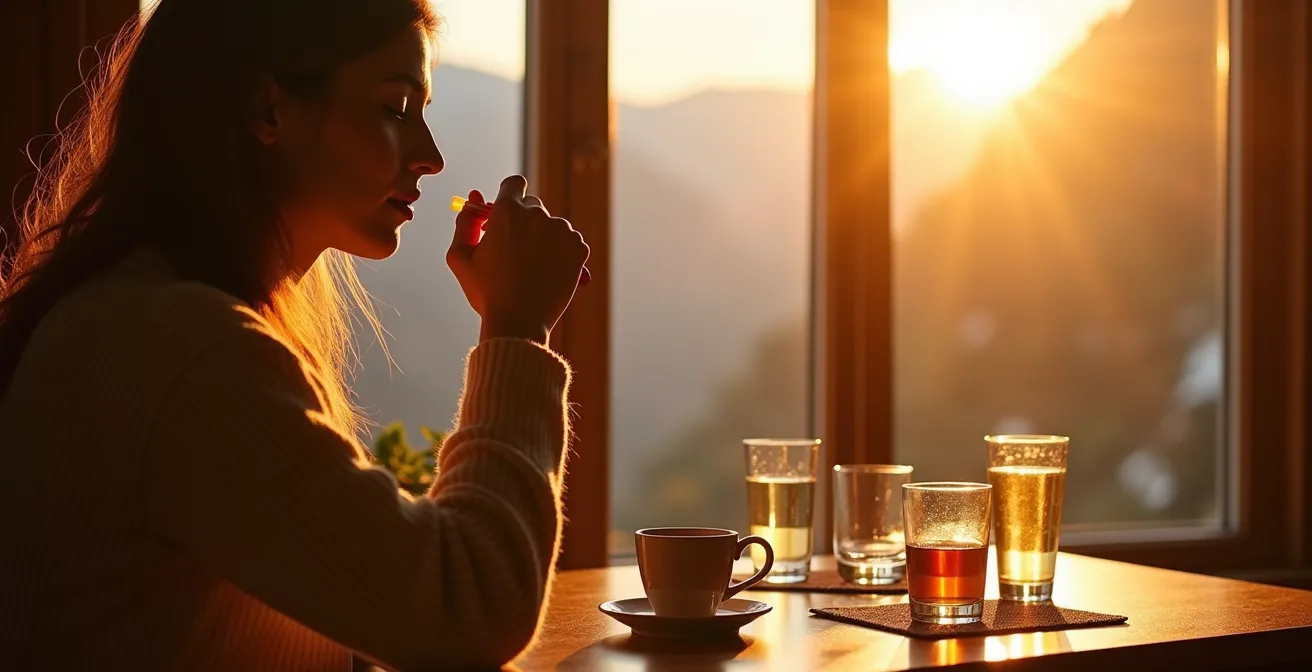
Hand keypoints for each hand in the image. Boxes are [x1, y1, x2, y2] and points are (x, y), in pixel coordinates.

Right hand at [446, 175, 590, 344]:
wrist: (519, 322)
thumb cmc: (487, 292)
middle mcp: (538, 214)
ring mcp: (561, 230)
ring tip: (531, 268)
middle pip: (532, 206)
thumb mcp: (460, 258)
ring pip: (552, 226)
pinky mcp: (578, 248)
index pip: (514, 184)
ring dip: (543, 239)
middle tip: (514, 250)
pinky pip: (570, 242)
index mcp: (507, 211)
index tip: (506, 212)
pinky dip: (562, 253)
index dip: (509, 196)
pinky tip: (548, 272)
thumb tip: (472, 201)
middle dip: (523, 222)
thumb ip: (464, 223)